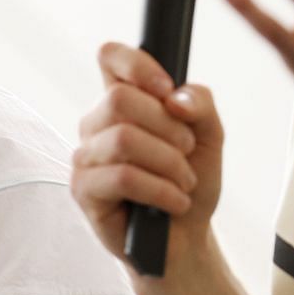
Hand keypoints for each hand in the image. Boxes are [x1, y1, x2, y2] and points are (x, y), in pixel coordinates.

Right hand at [72, 42, 224, 288]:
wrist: (186, 238)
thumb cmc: (190, 182)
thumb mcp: (209, 136)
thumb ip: (199, 104)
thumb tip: (174, 99)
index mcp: (123, 100)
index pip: (110, 57)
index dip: (137, 64)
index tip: (167, 90)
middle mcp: (97, 123)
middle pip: (119, 98)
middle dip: (167, 127)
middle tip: (188, 151)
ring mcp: (86, 156)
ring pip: (123, 139)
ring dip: (168, 162)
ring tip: (184, 182)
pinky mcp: (84, 190)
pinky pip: (122, 177)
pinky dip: (160, 189)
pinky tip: (175, 202)